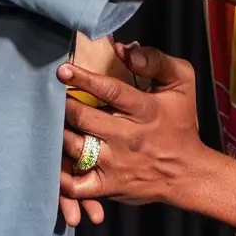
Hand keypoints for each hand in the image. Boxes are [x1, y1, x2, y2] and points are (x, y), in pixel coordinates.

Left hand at [59, 42, 203, 209]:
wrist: (187, 171)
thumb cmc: (181, 122)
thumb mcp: (183, 82)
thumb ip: (156, 60)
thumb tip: (123, 49)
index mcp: (146, 109)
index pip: (110, 90)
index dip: (84, 79)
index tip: (63, 70)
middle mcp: (128, 137)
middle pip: (84, 117)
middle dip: (64, 105)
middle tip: (51, 96)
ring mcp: (115, 163)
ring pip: (74, 147)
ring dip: (58, 133)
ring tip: (49, 122)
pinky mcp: (107, 185)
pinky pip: (74, 185)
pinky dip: (58, 177)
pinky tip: (51, 161)